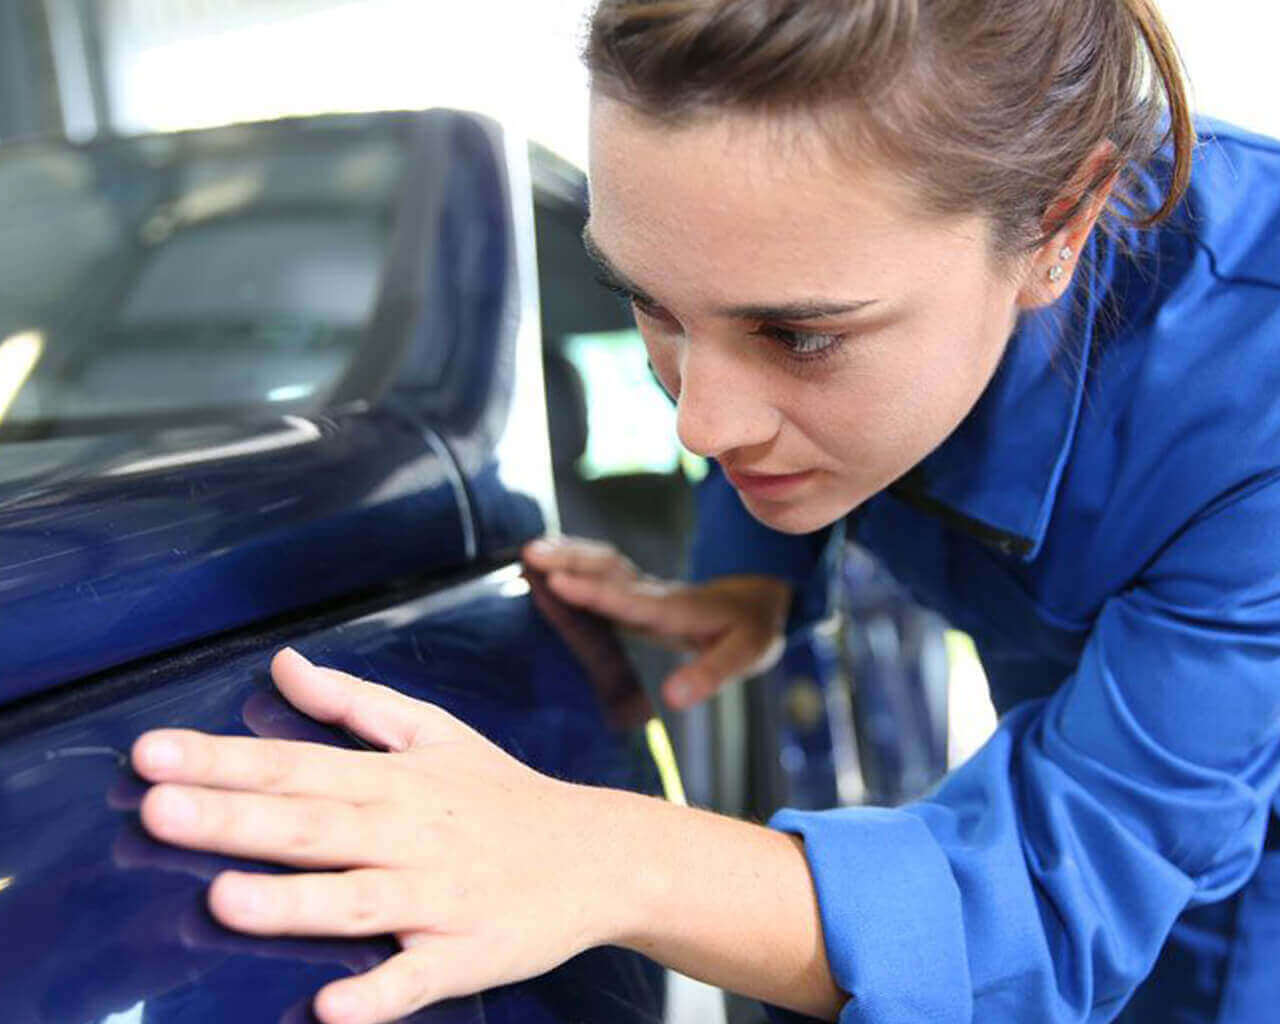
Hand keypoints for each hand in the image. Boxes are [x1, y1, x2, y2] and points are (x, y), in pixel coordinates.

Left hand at [131, 648, 623, 1023]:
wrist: (599, 854)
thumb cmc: (503, 793)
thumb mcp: (435, 732)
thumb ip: (353, 703)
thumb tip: (282, 664)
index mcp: (394, 778)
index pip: (297, 763)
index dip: (223, 759)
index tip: (151, 753)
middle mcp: (409, 833)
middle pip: (314, 825)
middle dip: (235, 818)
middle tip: (158, 808)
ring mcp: (437, 897)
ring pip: (357, 900)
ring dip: (294, 902)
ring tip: (224, 898)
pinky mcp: (466, 955)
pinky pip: (417, 978)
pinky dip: (379, 992)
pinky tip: (333, 1007)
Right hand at [523, 536, 790, 707]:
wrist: (759, 603)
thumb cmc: (749, 631)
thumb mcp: (745, 656)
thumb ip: (709, 675)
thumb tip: (673, 699)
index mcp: (679, 610)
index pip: (632, 600)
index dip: (596, 592)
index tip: (560, 582)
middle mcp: (656, 593)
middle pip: (611, 570)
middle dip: (572, 560)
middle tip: (531, 554)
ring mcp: (644, 589)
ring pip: (604, 565)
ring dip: (568, 555)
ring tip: (530, 552)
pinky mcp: (636, 592)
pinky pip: (602, 571)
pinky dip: (573, 561)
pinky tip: (545, 562)